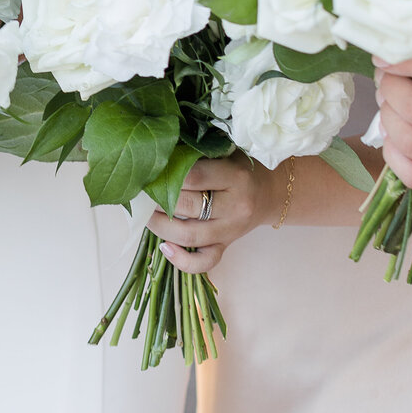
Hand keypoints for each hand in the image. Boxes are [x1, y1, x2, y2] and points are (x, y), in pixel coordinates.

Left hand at [146, 153, 278, 273]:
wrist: (270, 193)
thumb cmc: (240, 166)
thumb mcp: (226, 151)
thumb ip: (198, 151)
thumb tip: (159, 151)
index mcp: (235, 177)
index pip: (194, 177)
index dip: (167, 175)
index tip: (149, 170)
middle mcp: (235, 206)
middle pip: (188, 206)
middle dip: (158, 200)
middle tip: (141, 192)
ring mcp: (231, 230)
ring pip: (190, 235)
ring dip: (161, 226)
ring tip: (145, 215)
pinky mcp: (226, 246)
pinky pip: (205, 262)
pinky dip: (182, 261)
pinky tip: (164, 248)